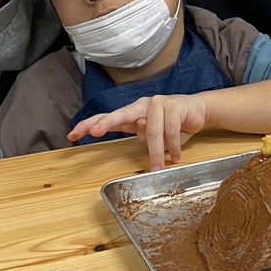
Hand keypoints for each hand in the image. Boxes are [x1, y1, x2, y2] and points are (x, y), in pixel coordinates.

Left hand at [68, 94, 210, 170]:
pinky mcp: (174, 105)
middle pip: (120, 114)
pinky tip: (176, 156)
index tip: (72, 135)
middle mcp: (141, 106)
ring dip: (157, 152)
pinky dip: (173, 147)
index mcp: (131, 114)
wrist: (197, 112)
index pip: (107, 118)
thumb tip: (135, 137)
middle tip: (93, 132)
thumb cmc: (172, 124)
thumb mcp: (151, 134)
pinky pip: (170, 131)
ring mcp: (158, 103)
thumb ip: (139, 135)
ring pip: (151, 131)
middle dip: (106, 122)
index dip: (90, 125)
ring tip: (159, 167)